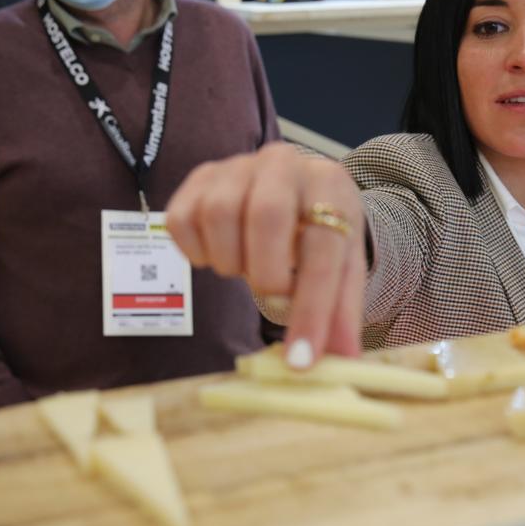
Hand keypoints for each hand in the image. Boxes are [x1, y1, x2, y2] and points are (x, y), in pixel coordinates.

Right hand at [166, 142, 365, 367]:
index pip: (323, 250)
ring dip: (231, 262)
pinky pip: (181, 219)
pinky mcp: (200, 176)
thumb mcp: (341, 268)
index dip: (312, 312)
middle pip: (267, 214)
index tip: (299, 361)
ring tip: (247, 268)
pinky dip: (196, 252)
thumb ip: (341, 315)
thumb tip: (343, 362)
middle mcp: (285, 163)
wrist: (296, 192)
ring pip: (219, 215)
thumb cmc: (317, 235)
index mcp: (331, 185)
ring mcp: (238, 166)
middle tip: (270, 294)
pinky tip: (218, 255)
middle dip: (266, 273)